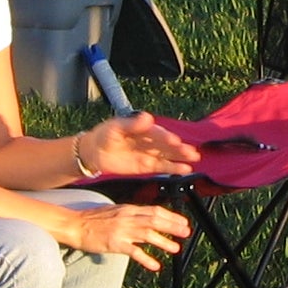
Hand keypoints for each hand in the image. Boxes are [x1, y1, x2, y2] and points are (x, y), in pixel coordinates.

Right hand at [72, 201, 192, 270]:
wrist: (75, 225)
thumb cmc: (93, 219)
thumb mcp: (115, 211)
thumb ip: (131, 214)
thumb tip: (146, 219)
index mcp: (128, 208)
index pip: (155, 210)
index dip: (171, 216)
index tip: (182, 221)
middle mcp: (127, 217)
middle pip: (155, 220)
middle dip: (173, 226)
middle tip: (185, 232)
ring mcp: (122, 230)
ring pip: (148, 234)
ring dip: (164, 242)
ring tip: (175, 248)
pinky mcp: (115, 244)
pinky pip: (134, 252)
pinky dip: (146, 259)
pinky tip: (155, 265)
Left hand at [82, 112, 200, 177]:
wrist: (94, 152)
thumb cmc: (104, 135)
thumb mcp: (115, 127)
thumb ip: (131, 124)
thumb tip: (147, 117)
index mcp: (143, 128)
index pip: (157, 132)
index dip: (165, 137)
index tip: (175, 140)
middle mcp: (149, 140)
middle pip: (166, 144)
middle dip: (178, 148)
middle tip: (190, 151)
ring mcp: (149, 153)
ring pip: (168, 155)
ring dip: (180, 157)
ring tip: (194, 157)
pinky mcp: (147, 166)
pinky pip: (162, 167)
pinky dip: (174, 168)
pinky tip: (185, 169)